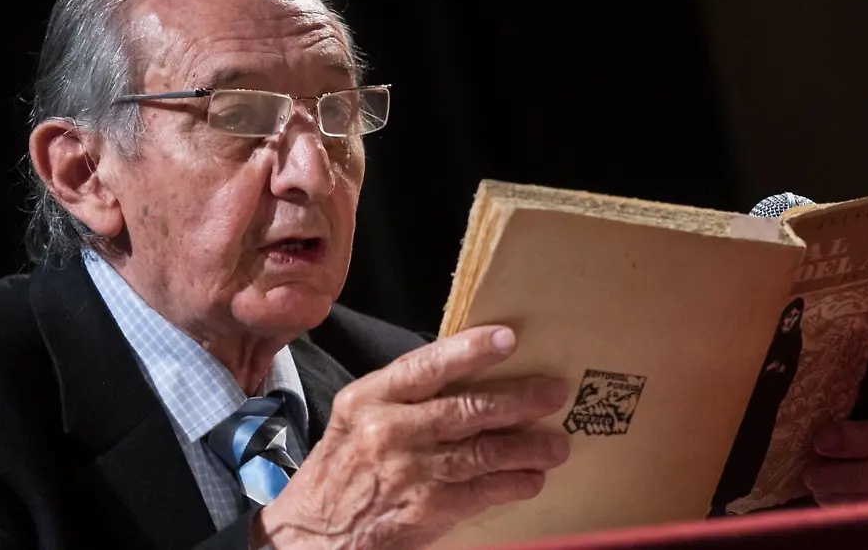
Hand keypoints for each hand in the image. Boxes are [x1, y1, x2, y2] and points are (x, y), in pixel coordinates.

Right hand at [257, 325, 570, 549]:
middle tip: (554, 391)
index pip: (425, 365)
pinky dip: (513, 484)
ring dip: (528, 447)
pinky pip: (482, 491)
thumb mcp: (356, 418)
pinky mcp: (427, 510)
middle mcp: (389, 430)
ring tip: (556, 443)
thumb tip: (465, 372)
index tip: (508, 338)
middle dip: (519, 399)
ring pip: (483, 451)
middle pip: (466, 408)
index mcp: (368, 398)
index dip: (470, 350)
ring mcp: (410, 472)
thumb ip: (402, 396)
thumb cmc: (341, 470)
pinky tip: (532, 479)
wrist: (311, 537)